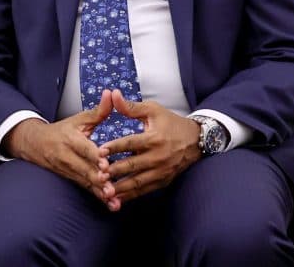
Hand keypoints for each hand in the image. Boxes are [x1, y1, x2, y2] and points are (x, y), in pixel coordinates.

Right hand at [2, 90, 116, 206]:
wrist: (35, 144)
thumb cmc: (61, 130)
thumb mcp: (78, 119)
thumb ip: (98, 111)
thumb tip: (111, 94)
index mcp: (70, 139)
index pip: (83, 148)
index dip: (94, 156)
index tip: (105, 163)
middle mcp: (67, 156)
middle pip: (84, 169)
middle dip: (98, 179)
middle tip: (111, 187)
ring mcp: (68, 170)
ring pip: (85, 182)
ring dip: (99, 192)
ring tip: (114, 200)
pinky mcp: (71, 179)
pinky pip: (85, 189)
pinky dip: (98, 197)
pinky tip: (111, 205)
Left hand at [100, 90, 201, 208]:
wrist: (196, 140)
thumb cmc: (170, 122)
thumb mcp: (152, 110)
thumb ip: (131, 106)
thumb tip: (113, 94)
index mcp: (154, 138)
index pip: (131, 143)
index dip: (115, 147)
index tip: (99, 152)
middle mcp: (158, 157)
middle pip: (133, 165)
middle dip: (114, 171)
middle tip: (97, 174)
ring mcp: (162, 171)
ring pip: (138, 182)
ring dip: (121, 187)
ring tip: (104, 191)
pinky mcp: (163, 181)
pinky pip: (145, 190)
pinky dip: (131, 196)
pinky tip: (117, 199)